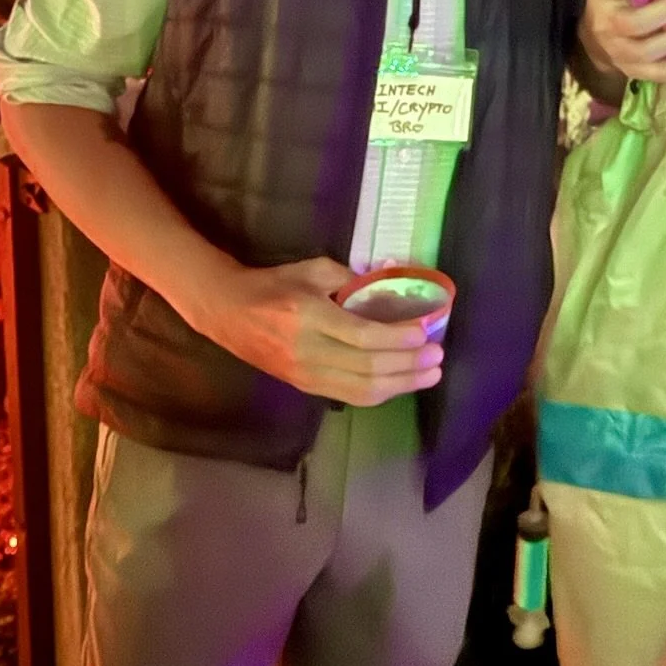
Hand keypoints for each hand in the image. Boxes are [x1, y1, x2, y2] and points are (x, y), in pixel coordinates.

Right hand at [198, 256, 445, 405]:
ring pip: (361, 389)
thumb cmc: (273, 284)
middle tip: (438, 356)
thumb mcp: (313, 270)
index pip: (361, 336)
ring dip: (401, 384)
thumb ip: (351, 279)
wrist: (227, 311)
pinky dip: (381, 391)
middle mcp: (308, 351)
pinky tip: (402, 383)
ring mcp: (305, 374)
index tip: (425, 332)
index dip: (397, 338)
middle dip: (408, 364)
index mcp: (309, 316)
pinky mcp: (304, 387)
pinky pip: (350, 395)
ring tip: (430, 374)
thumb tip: (390, 288)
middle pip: (367, 367)